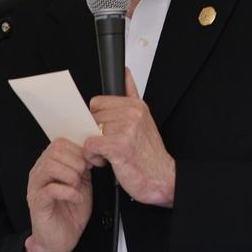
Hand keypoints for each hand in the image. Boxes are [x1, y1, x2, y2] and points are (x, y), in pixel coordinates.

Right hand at [22, 138, 92, 251]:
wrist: (61, 240)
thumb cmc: (71, 211)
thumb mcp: (83, 184)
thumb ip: (84, 167)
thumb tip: (91, 152)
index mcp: (49, 164)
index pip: (60, 142)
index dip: (79, 150)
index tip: (91, 163)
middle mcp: (39, 172)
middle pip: (55, 150)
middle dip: (76, 162)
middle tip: (83, 177)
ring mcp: (36, 186)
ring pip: (50, 166)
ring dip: (71, 175)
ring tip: (78, 187)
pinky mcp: (37, 202)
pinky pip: (51, 189)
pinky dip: (68, 192)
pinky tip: (75, 198)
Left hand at [84, 69, 175, 207]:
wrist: (162, 178)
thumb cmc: (149, 154)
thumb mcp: (144, 118)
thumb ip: (131, 93)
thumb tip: (125, 73)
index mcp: (135, 105)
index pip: (98, 102)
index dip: (98, 119)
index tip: (107, 131)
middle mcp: (132, 113)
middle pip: (92, 116)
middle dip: (95, 133)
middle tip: (109, 145)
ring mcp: (125, 128)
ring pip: (90, 130)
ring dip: (94, 146)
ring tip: (109, 154)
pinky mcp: (118, 146)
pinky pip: (89, 144)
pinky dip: (92, 156)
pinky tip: (105, 161)